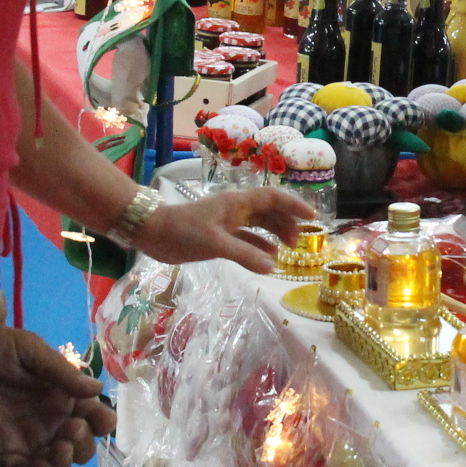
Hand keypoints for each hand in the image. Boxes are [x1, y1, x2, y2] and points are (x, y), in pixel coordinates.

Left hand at [0, 325, 113, 466]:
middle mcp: (50, 422)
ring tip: (59, 448)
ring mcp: (27, 441)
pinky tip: (40, 465)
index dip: (101, 422)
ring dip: (65, 463)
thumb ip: (62, 371)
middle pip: (79, 446)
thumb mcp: (30, 350)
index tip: (101, 421)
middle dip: (83, 443)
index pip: (91, 416)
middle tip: (71, 429)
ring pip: (57, 465)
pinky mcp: (3, 454)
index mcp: (62, 396)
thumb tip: (96, 390)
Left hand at [133, 187, 313, 273]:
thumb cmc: (183, 231)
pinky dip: (258, 248)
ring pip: (259, 226)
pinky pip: (247, 240)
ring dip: (274, 235)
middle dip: (287, 224)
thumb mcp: (215, 243)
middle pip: (269, 212)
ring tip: (287, 251)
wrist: (153, 233)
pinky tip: (267, 260)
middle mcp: (236, 210)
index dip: (294, 205)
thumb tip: (273, 267)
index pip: (273, 198)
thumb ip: (245, 254)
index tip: (312, 218)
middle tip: (299, 243)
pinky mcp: (219, 237)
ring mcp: (228, 223)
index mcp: (237, 203)